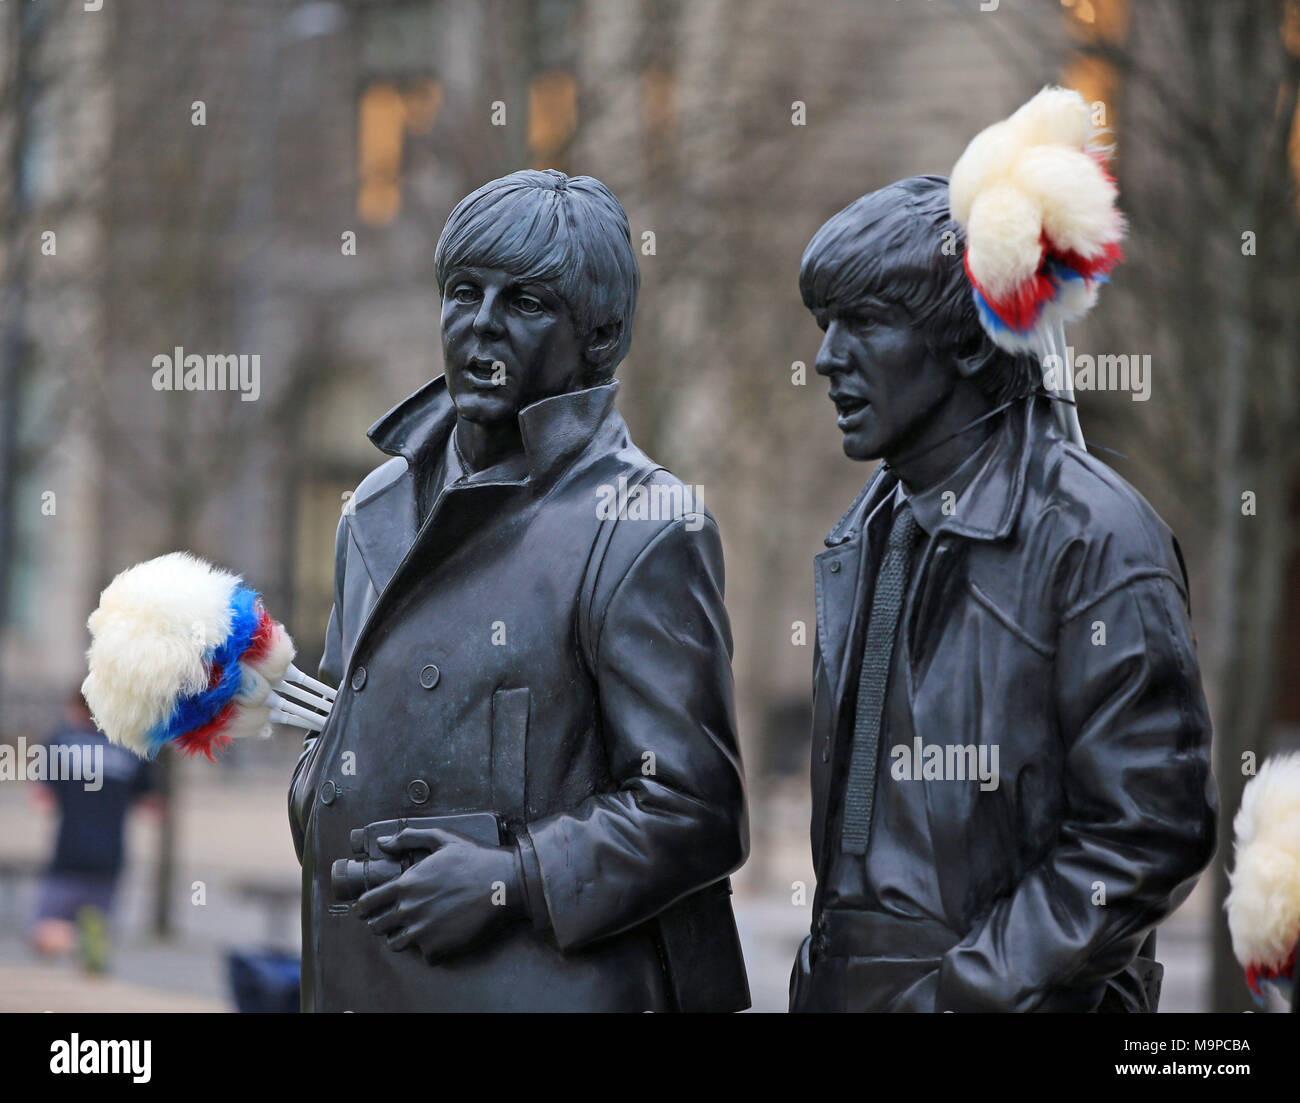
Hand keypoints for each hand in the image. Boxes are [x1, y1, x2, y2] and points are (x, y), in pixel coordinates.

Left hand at [355, 827, 522, 960]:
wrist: (504, 884)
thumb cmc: (475, 859)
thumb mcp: (442, 838)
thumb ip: (409, 837)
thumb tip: (384, 842)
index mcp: (405, 884)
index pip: (367, 904)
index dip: (364, 907)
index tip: (368, 909)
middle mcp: (408, 910)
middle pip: (377, 927)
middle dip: (382, 922)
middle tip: (394, 918)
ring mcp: (422, 931)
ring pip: (396, 944)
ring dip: (402, 937)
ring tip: (415, 929)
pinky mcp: (438, 946)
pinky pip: (424, 955)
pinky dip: (430, 949)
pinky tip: (440, 937)